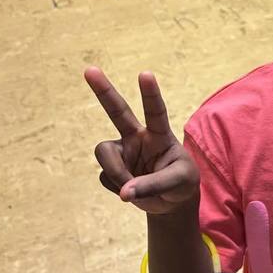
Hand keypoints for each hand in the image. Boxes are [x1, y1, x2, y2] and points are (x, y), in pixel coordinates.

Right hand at [84, 66, 199, 214]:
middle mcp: (138, 138)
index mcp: (160, 134)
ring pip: (105, 154)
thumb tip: (124, 192)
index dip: (150, 93)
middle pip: (117, 110)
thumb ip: (153, 185)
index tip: (145, 74)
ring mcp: (123, 152)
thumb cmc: (182, 183)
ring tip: (133, 188)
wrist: (171, 202)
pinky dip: (119, 189)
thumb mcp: (180, 182)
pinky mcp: (112, 169)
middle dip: (103, 90)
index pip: (156, 111)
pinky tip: (131, 191)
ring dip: (116, 172)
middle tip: (89, 70)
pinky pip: (106, 178)